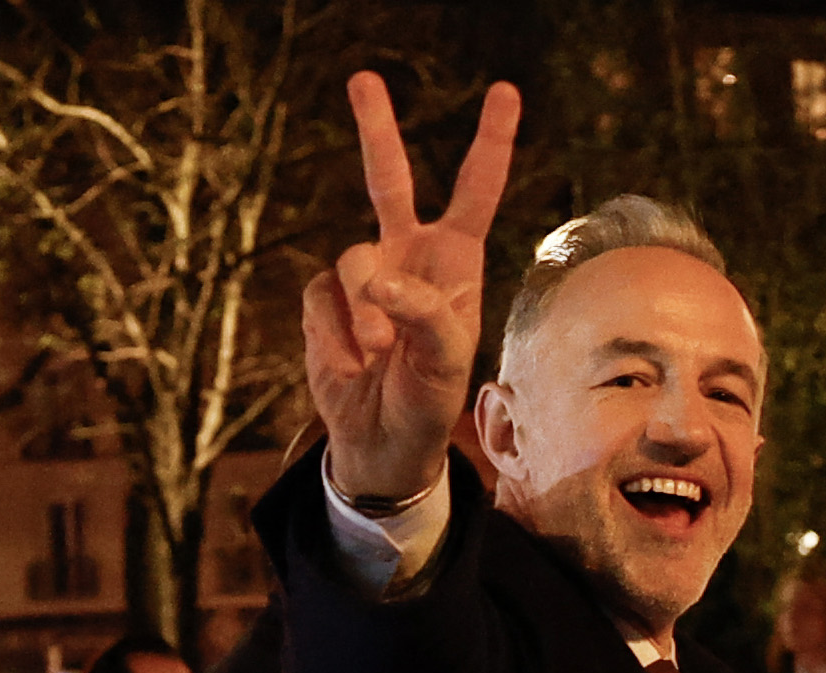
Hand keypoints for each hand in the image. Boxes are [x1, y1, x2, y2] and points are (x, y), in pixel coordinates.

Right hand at [301, 73, 520, 506]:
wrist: (381, 440)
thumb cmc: (428, 399)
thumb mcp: (446, 364)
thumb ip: (423, 316)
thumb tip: (377, 280)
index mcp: (454, 261)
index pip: (475, 191)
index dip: (490, 142)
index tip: (504, 92)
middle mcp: (407, 254)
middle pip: (387, 178)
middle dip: (376, 129)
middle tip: (363, 79)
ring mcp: (362, 274)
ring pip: (353, 257)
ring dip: (366, 310)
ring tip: (378, 353)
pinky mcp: (323, 298)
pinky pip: (320, 296)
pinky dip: (334, 333)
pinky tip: (351, 361)